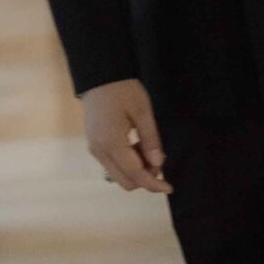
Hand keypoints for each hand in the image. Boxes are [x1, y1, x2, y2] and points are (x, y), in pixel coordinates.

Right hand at [81, 78, 171, 193]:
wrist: (99, 77)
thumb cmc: (123, 90)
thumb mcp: (143, 111)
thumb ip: (151, 140)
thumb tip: (158, 165)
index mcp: (112, 143)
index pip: (135, 174)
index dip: (153, 184)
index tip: (170, 187)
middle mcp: (100, 151)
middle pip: (125, 181)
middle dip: (145, 177)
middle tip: (158, 157)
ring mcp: (94, 149)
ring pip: (118, 175)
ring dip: (136, 170)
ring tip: (146, 146)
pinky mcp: (94, 146)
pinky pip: (112, 165)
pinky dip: (127, 163)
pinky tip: (135, 145)